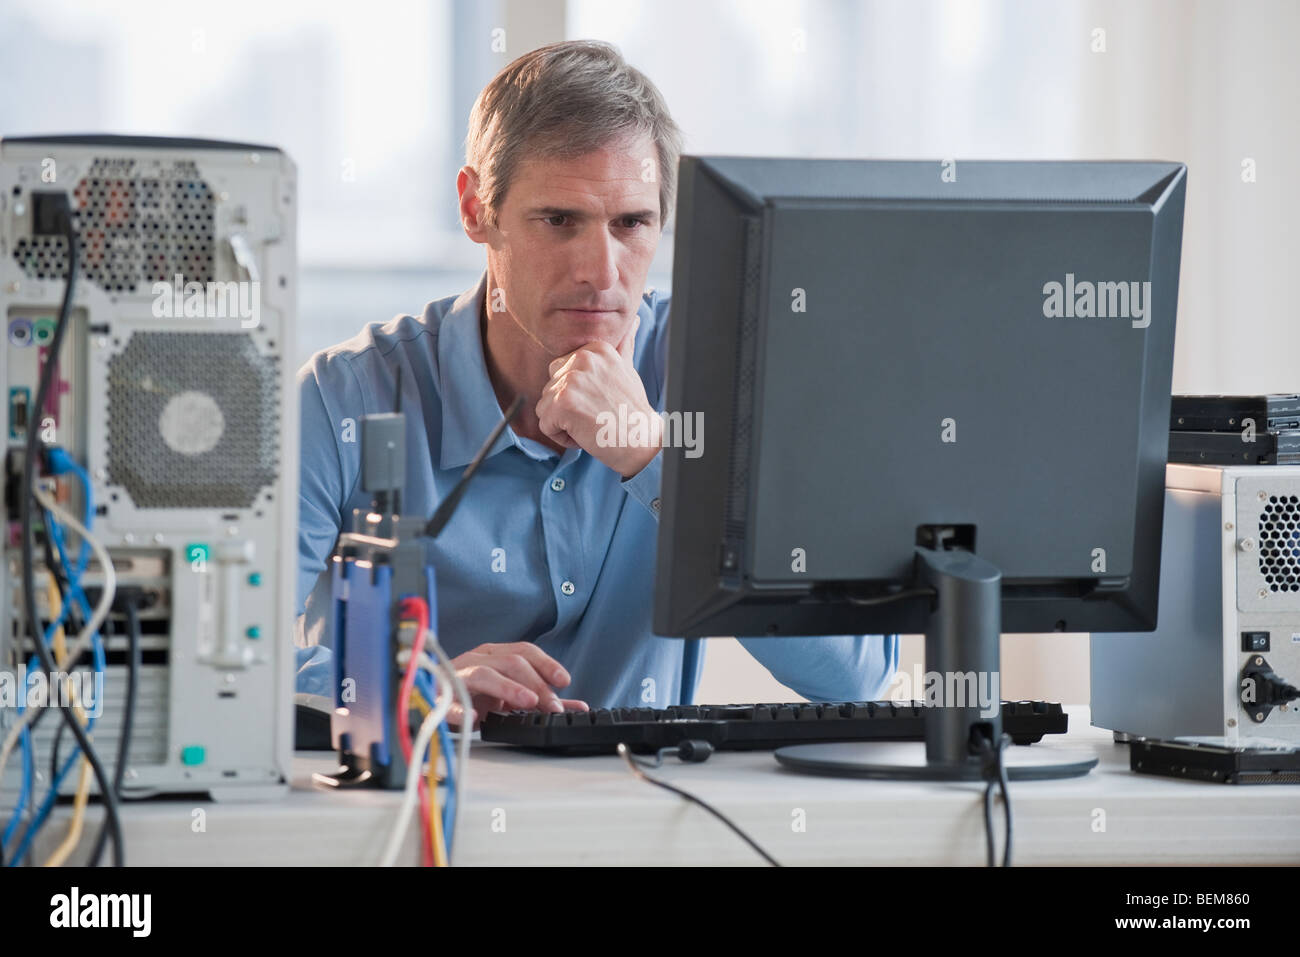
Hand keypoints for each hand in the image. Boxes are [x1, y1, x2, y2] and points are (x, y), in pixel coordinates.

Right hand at [445, 641, 587, 729]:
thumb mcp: (510, 697)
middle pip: (511, 662)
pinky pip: (451, 702)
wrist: (430, 702)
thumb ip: (543, 700)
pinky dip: (461, 709)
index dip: (546, 663)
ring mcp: (458, 676)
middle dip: (536, 683)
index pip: (524, 650)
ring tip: (527, 701)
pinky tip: (474, 718)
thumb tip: (579, 706)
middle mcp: (477, 659)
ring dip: (509, 688)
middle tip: (552, 706)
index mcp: (494, 655)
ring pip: (485, 673)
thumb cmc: (472, 696)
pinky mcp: (441, 698)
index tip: (564, 681)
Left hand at [535, 315, 660, 477]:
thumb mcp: (627, 369)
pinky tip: (586, 434)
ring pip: (545, 406)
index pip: (561, 370)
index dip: (577, 393)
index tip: (601, 400)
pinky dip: (562, 436)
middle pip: (550, 386)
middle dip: (566, 406)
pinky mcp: (563, 403)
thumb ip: (623, 344)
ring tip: (592, 423)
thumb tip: (632, 320)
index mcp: (595, 348)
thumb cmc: (633, 410)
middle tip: (596, 413)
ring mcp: (572, 380)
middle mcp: (582, 358)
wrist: (642, 441)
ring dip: (564, 422)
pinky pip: (545, 424)